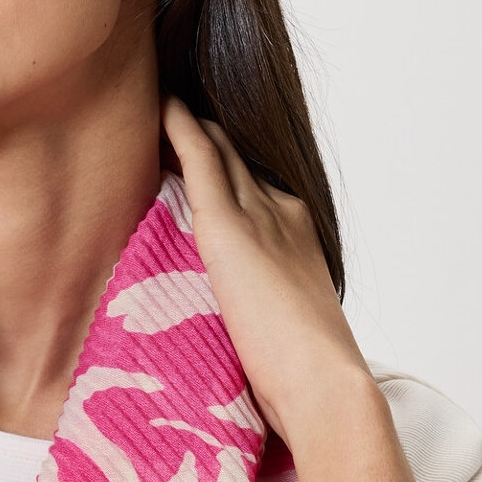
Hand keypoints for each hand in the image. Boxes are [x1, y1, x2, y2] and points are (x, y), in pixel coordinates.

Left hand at [159, 97, 375, 450]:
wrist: (324, 387)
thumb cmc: (302, 381)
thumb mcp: (280, 334)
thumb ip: (257, 317)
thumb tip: (238, 335)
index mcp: (299, 240)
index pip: (255, 189)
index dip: (228, 167)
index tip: (202, 150)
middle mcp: (284, 216)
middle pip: (238, 160)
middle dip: (210, 133)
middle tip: (174, 103)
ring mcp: (260, 217)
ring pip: (220, 150)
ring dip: (191, 123)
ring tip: (158, 94)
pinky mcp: (229, 227)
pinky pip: (200, 159)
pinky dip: (181, 128)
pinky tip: (161, 105)